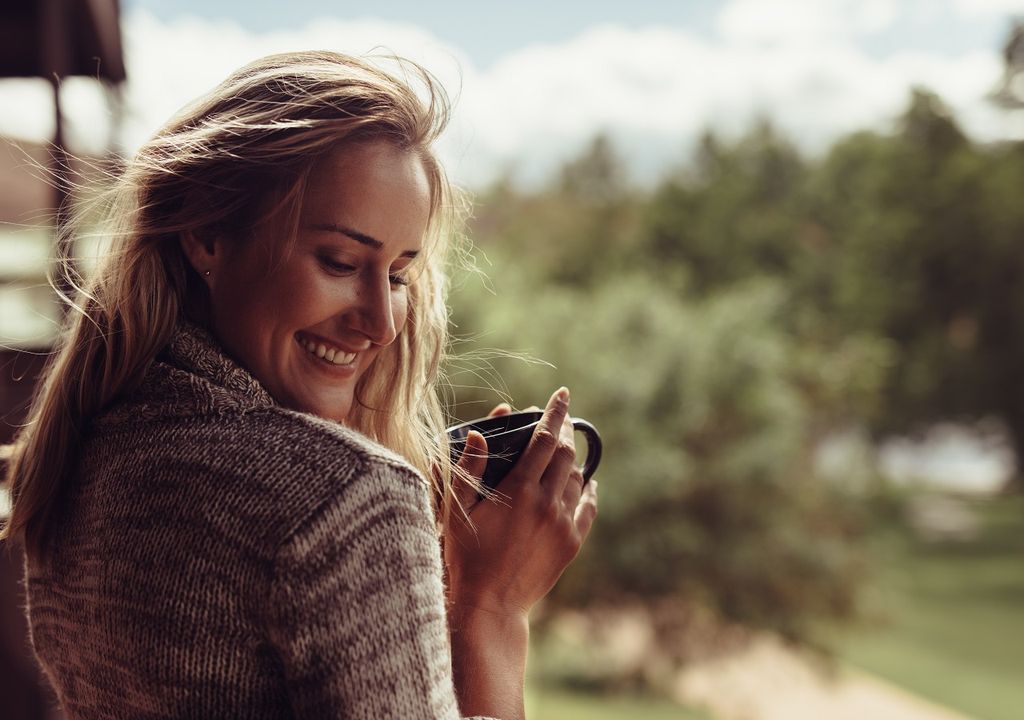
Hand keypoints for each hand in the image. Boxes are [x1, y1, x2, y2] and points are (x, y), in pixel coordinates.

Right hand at [444, 388, 598, 618]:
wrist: (491, 604)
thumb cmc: (466, 555)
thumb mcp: (457, 510)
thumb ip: (468, 469)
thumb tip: (478, 434)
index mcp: (520, 490)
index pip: (544, 438)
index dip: (554, 413)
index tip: (562, 394)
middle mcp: (548, 503)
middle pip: (565, 454)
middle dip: (564, 432)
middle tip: (558, 421)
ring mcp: (563, 524)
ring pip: (577, 479)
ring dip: (571, 461)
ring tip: (562, 453)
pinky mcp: (571, 544)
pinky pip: (588, 507)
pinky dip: (588, 489)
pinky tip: (585, 483)